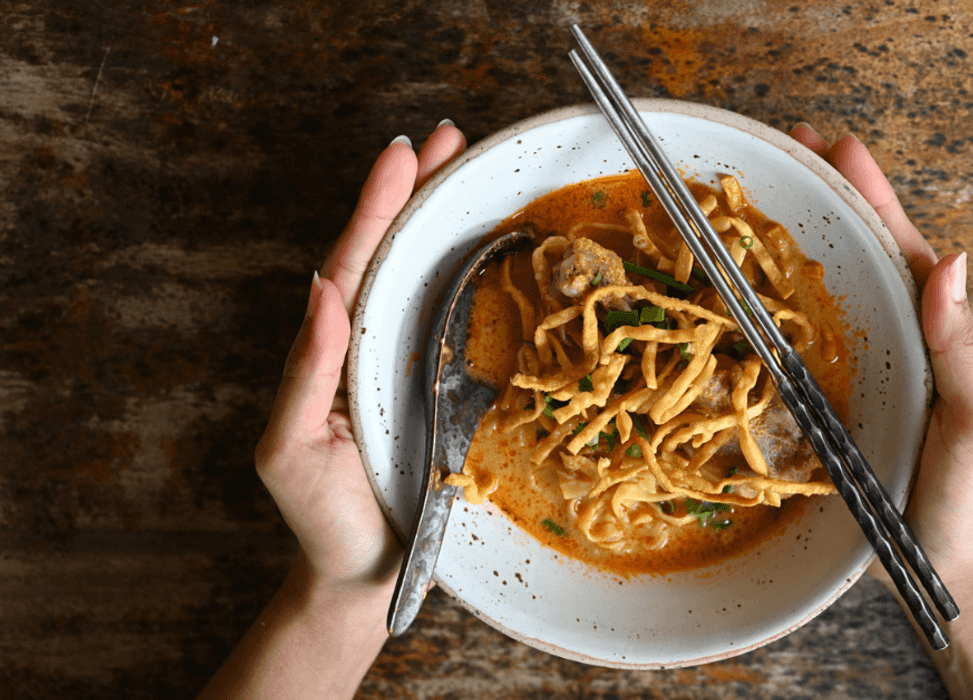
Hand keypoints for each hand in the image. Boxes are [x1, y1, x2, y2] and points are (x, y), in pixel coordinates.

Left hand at [254, 123, 466, 593]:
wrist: (361, 575)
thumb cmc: (322, 519)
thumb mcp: (291, 449)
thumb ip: (303, 373)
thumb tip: (320, 288)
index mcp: (330, 351)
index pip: (351, 264)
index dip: (376, 207)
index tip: (403, 154)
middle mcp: (365, 346)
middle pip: (388, 253)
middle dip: (413, 190)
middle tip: (449, 138)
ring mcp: (402, 364)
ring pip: (418, 276)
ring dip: (438, 217)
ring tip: (463, 166)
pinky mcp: (439, 389)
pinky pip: (449, 319)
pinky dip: (463, 270)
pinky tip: (484, 243)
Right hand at [789, 124, 972, 591]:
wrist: (936, 567)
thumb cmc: (965, 503)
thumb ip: (966, 354)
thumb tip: (952, 262)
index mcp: (937, 334)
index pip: (904, 248)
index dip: (871, 194)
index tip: (836, 145)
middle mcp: (900, 337)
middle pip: (863, 250)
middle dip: (829, 193)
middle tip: (787, 144)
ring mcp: (867, 364)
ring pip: (832, 283)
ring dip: (800, 232)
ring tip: (761, 190)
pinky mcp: (834, 395)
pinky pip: (806, 332)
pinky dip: (780, 294)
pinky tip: (749, 279)